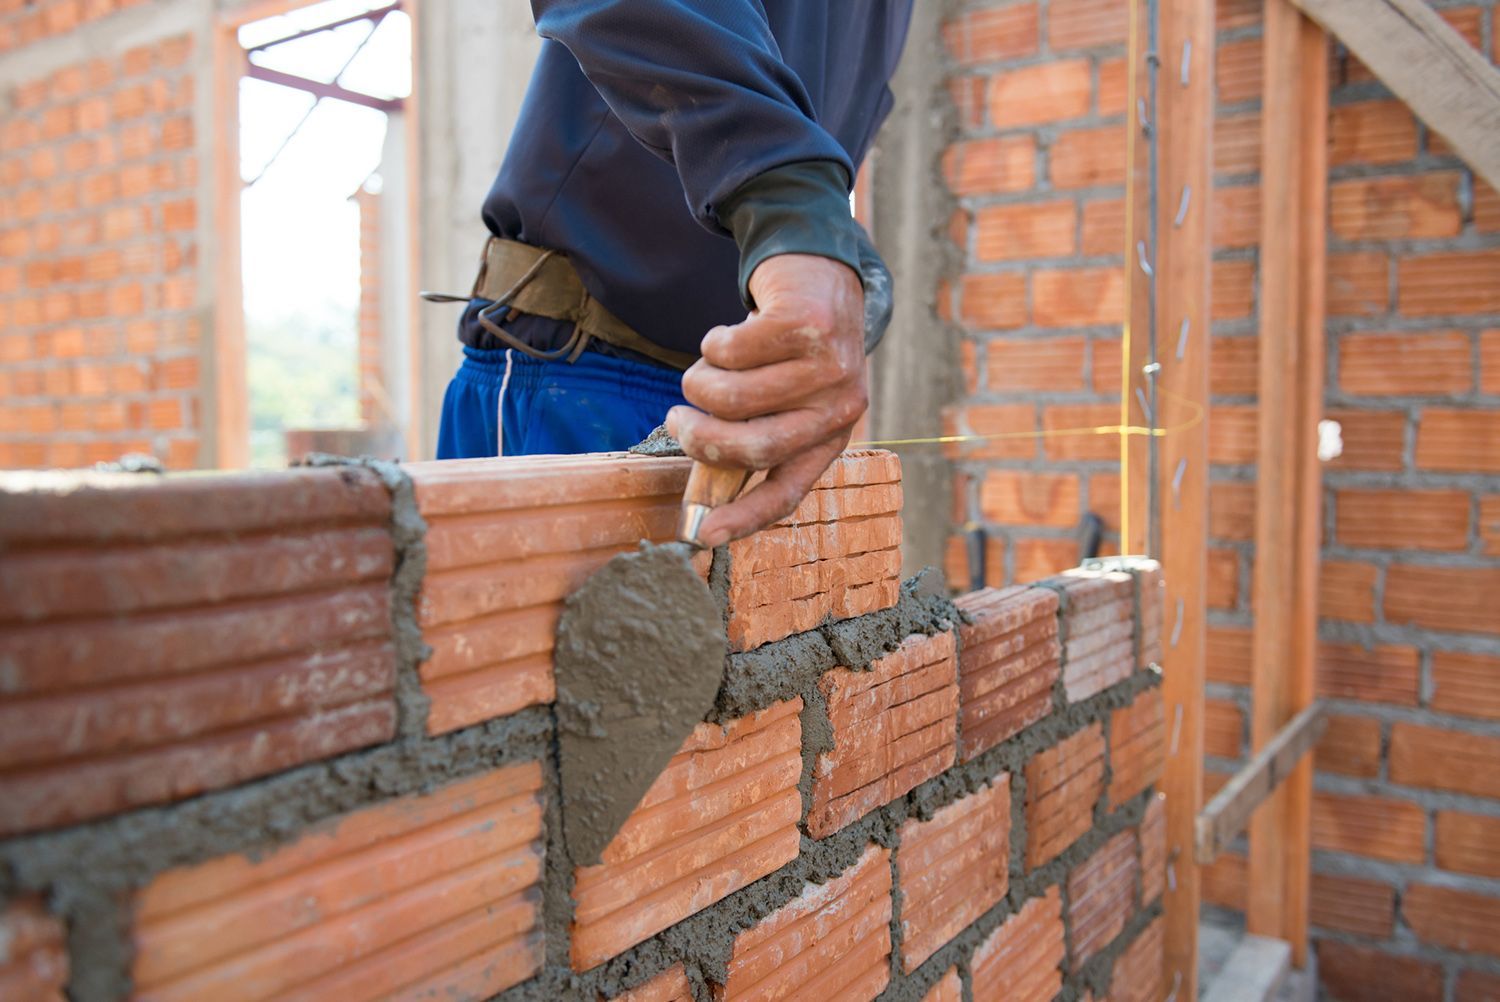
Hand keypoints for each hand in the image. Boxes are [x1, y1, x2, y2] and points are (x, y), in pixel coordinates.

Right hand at [667, 253, 867, 547]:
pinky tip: (729, 333)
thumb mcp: (784, 401)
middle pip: (752, 447)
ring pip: (731, 397)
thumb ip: (751, 439)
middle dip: (699, 438)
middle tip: (677, 419)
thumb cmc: (789, 351)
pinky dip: (713, 343)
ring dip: (699, 382)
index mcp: (830, 438)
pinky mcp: (808, 324)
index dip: (744, 517)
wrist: (821, 275)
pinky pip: (730, 351)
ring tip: (705, 367)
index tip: (702, 533)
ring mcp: (829, 366)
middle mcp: (838, 408)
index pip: (787, 492)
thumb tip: (703, 498)